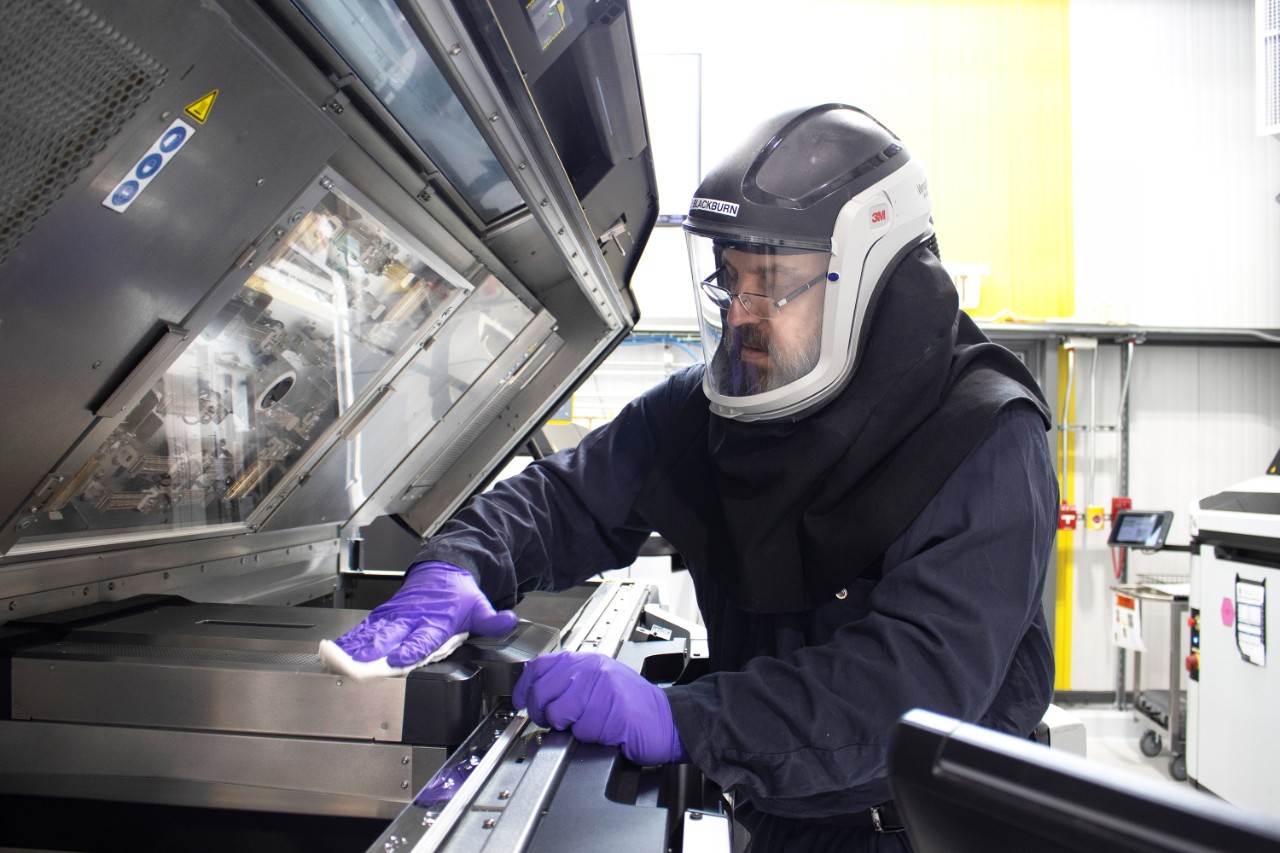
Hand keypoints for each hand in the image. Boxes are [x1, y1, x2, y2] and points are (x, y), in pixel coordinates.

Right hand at [333, 561, 516, 666]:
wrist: (442, 569)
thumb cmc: (457, 593)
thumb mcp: (479, 605)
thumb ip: (491, 619)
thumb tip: (507, 621)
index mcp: (436, 620)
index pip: (422, 639)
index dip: (410, 650)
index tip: (398, 661)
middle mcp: (412, 619)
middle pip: (390, 639)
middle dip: (372, 654)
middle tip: (355, 668)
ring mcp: (395, 617)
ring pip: (372, 634)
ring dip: (354, 649)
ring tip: (336, 662)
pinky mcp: (383, 616)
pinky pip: (364, 630)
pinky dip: (348, 641)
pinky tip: (333, 652)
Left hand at [513, 651, 686, 765]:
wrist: (667, 719)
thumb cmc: (632, 705)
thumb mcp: (598, 681)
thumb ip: (568, 681)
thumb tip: (533, 690)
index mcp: (586, 661)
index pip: (539, 667)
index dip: (523, 688)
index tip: (520, 701)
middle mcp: (592, 670)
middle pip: (542, 693)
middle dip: (543, 714)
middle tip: (557, 721)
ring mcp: (602, 689)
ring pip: (559, 714)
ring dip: (569, 727)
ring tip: (588, 724)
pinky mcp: (610, 711)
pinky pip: (582, 731)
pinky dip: (590, 737)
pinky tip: (605, 731)